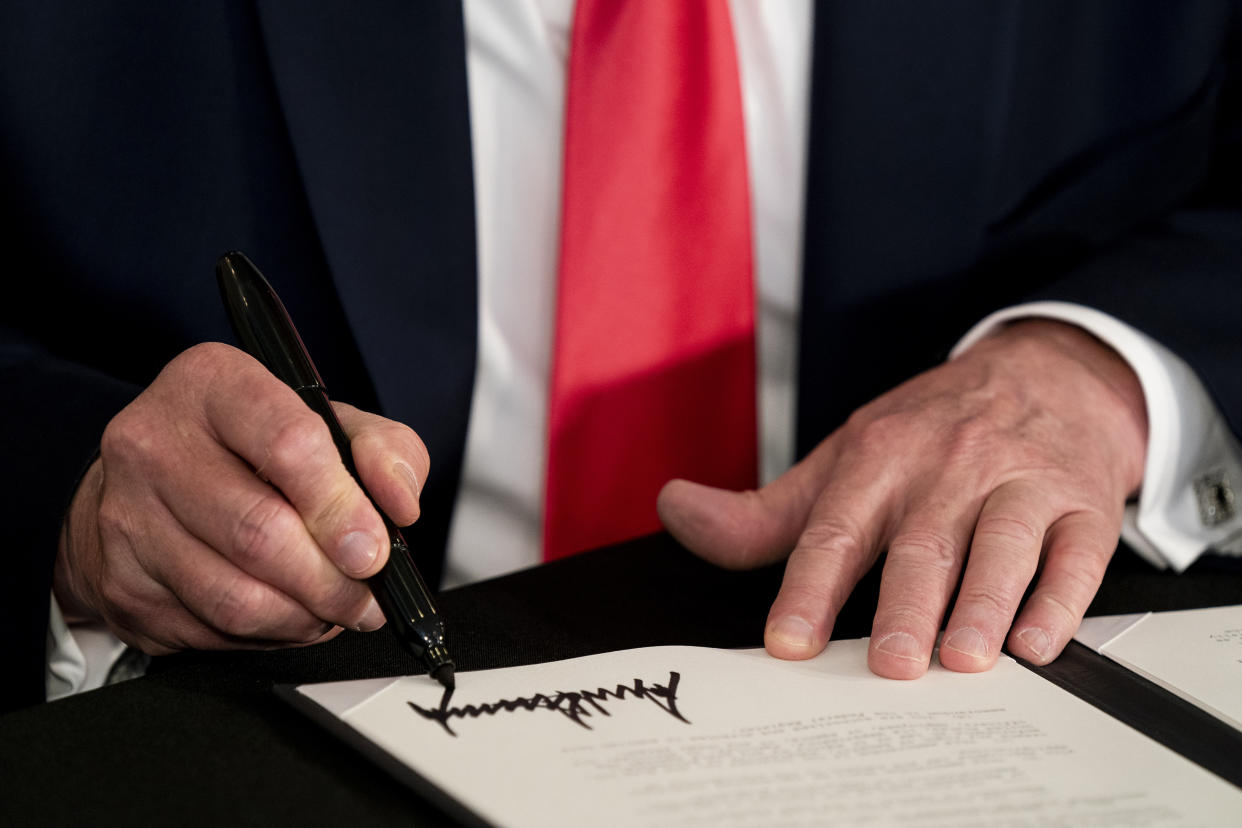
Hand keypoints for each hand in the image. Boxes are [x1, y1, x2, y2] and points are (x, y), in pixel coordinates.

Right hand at [53, 342, 429, 654]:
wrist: (150, 484)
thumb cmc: (250, 448)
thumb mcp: (330, 424)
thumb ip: (383, 451)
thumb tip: (399, 503)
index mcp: (213, 384)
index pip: (288, 444)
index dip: (341, 507)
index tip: (374, 548)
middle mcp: (155, 442)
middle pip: (259, 533)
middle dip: (331, 580)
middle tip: (365, 594)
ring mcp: (127, 516)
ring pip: (236, 596)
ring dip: (304, 617)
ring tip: (333, 607)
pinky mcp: (121, 583)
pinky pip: (211, 631)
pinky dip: (267, 635)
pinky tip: (285, 613)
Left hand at [658, 320, 1147, 676]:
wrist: (1046, 373)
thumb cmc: (930, 432)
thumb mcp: (842, 459)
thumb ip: (763, 510)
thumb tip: (675, 511)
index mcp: (878, 456)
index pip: (835, 528)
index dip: (808, 588)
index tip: (788, 642)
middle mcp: (948, 466)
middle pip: (921, 542)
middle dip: (904, 606)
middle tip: (889, 665)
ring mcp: (1020, 481)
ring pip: (1001, 545)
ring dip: (983, 604)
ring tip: (963, 659)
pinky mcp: (1082, 503)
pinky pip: (1076, 553)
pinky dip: (1059, 599)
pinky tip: (1037, 641)